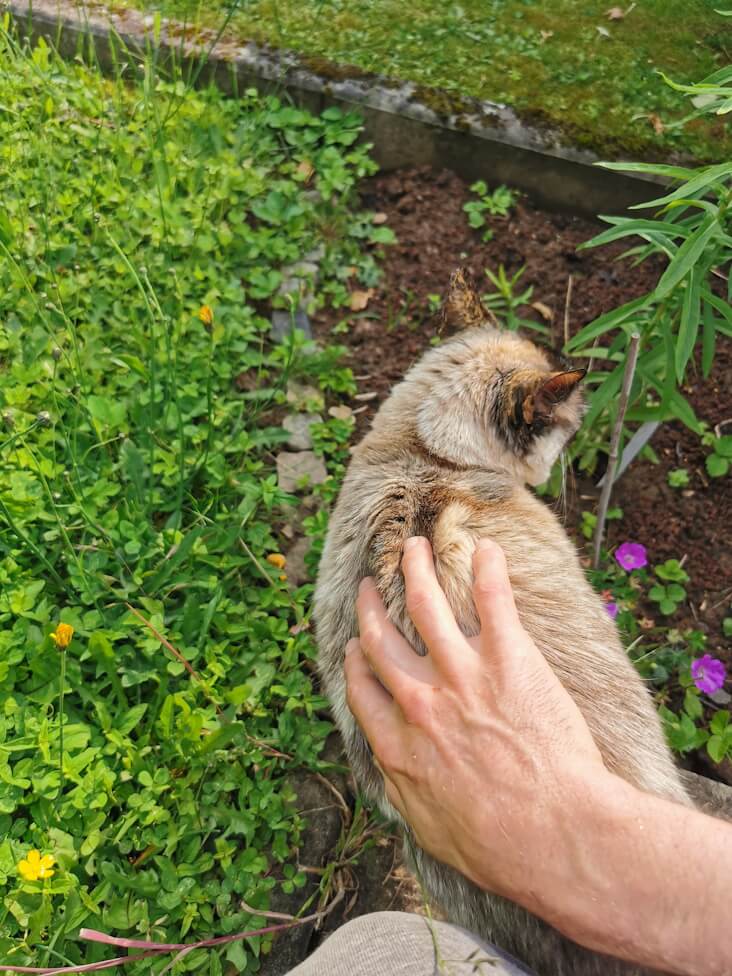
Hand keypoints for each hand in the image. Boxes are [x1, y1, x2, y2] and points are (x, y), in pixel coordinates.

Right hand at [344, 536, 606, 919]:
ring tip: (413, 548)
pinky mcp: (509, 657)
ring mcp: (463, 674)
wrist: (554, 835)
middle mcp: (420, 701)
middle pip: (382, 639)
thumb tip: (393, 771)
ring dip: (415, 569)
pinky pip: (493, 599)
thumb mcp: (430, 831)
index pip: (364, 687)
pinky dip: (488, 568)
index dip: (356, 660)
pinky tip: (487, 547)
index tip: (355, 646)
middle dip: (370, 607)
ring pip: (425, 604)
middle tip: (368, 585)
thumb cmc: (499, 846)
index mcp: (399, 743)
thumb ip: (404, 791)